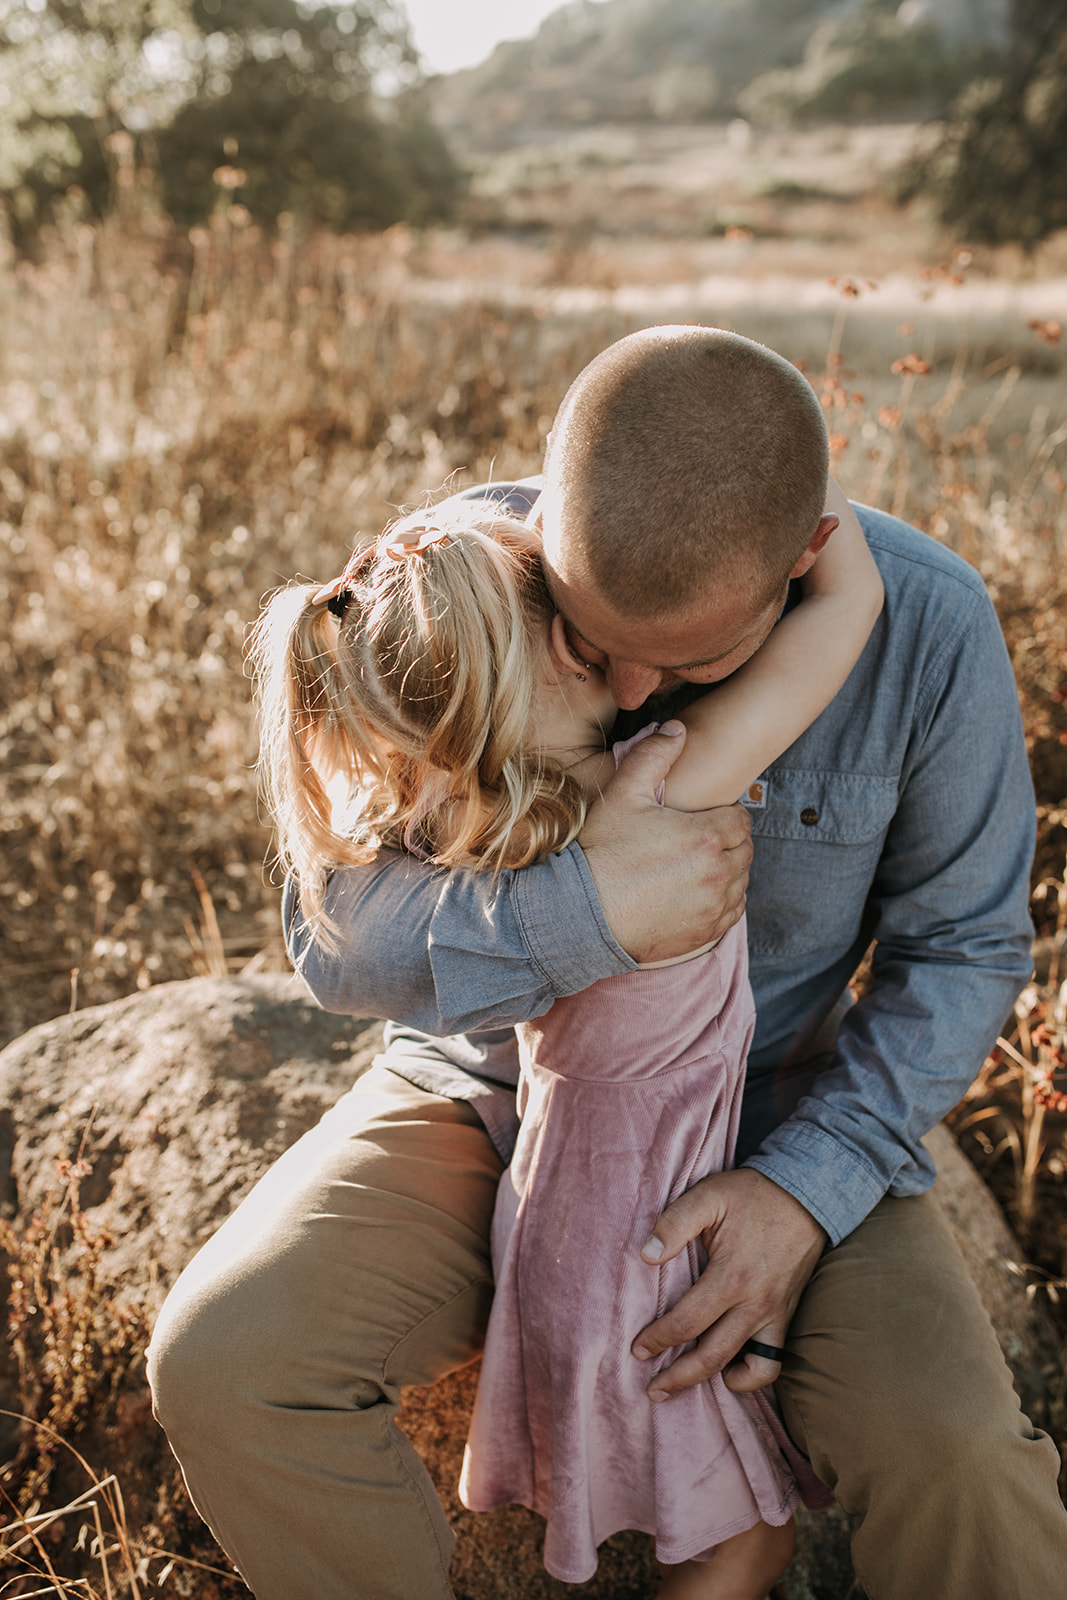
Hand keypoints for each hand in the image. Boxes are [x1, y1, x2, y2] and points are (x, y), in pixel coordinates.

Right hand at [579, 724, 751, 963]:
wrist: (580, 915)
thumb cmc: (601, 853)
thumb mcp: (622, 795)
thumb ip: (653, 756)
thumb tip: (677, 728)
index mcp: (707, 836)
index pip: (740, 819)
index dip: (722, 814)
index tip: (701, 818)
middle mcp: (719, 874)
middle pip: (744, 850)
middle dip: (727, 841)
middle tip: (696, 839)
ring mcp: (714, 908)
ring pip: (741, 881)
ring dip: (726, 870)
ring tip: (695, 865)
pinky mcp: (705, 934)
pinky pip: (732, 912)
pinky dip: (722, 901)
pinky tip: (696, 892)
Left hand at [631, 1168, 826, 1396]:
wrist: (807, 1194)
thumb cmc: (752, 1195)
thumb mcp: (709, 1196)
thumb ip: (674, 1223)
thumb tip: (645, 1255)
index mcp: (731, 1276)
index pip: (686, 1322)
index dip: (658, 1339)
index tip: (638, 1349)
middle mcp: (755, 1303)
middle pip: (711, 1356)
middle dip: (678, 1378)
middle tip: (652, 1390)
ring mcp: (775, 1314)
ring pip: (744, 1369)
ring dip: (712, 1381)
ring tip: (686, 1387)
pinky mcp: (788, 1317)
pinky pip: (773, 1363)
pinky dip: (752, 1376)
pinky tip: (730, 1371)